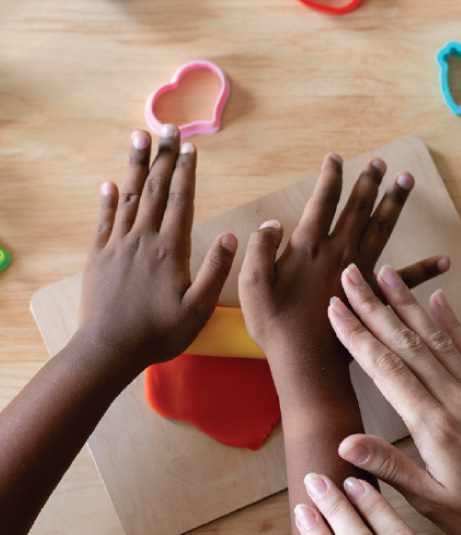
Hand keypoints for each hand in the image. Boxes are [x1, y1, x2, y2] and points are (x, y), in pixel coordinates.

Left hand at [79, 126, 237, 369]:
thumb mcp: (198, 309)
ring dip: (135, 166)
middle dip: (163, 157)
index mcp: (170, 250)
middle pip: (155, 190)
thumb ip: (215, 271)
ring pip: (129, 197)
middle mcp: (143, 239)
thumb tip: (229, 236)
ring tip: (139, 137)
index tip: (189, 147)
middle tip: (167, 128)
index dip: (186, 172)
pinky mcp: (98, 256)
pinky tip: (110, 184)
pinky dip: (108, 200)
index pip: (181, 201)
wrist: (109, 349)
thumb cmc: (159, 333)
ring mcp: (118, 245)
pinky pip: (104, 221)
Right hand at [239, 153, 448, 365]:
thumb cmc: (276, 326)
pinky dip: (425, 269)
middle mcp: (340, 252)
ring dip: (394, 203)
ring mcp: (362, 273)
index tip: (335, 158)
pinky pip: (406, 280)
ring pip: (382, 229)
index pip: (322, 202)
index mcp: (309, 247)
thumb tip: (272, 224)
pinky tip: (445, 261)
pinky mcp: (376, 297)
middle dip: (368, 182)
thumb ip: (260, 250)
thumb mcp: (253, 286)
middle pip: (358, 208)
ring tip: (407, 179)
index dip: (329, 177)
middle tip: (380, 162)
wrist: (307, 363)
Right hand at [327, 264, 460, 534]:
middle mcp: (455, 397)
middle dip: (374, 305)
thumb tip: (345, 443)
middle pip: (406, 341)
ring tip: (388, 274)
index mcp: (433, 424)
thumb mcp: (433, 503)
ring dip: (408, 303)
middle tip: (352, 275)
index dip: (356, 334)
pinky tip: (440, 298)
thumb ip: (390, 467)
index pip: (385, 367)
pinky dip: (452, 320)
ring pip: (435, 336)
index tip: (336, 307)